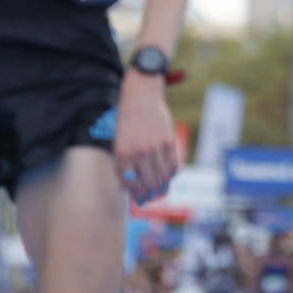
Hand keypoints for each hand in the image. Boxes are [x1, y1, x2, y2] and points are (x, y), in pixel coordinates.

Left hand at [113, 74, 178, 205]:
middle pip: (148, 185)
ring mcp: (155, 148)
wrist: (141, 95)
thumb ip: (123, 164)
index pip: (129, 184)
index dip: (133, 192)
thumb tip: (126, 187)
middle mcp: (138, 153)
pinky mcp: (168, 141)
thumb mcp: (119, 142)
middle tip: (149, 196)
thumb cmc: (126, 119)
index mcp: (122, 154)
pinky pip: (173, 166)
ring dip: (162, 187)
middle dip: (149, 195)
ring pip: (162, 178)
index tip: (135, 195)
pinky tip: (168, 175)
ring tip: (160, 189)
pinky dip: (172, 174)